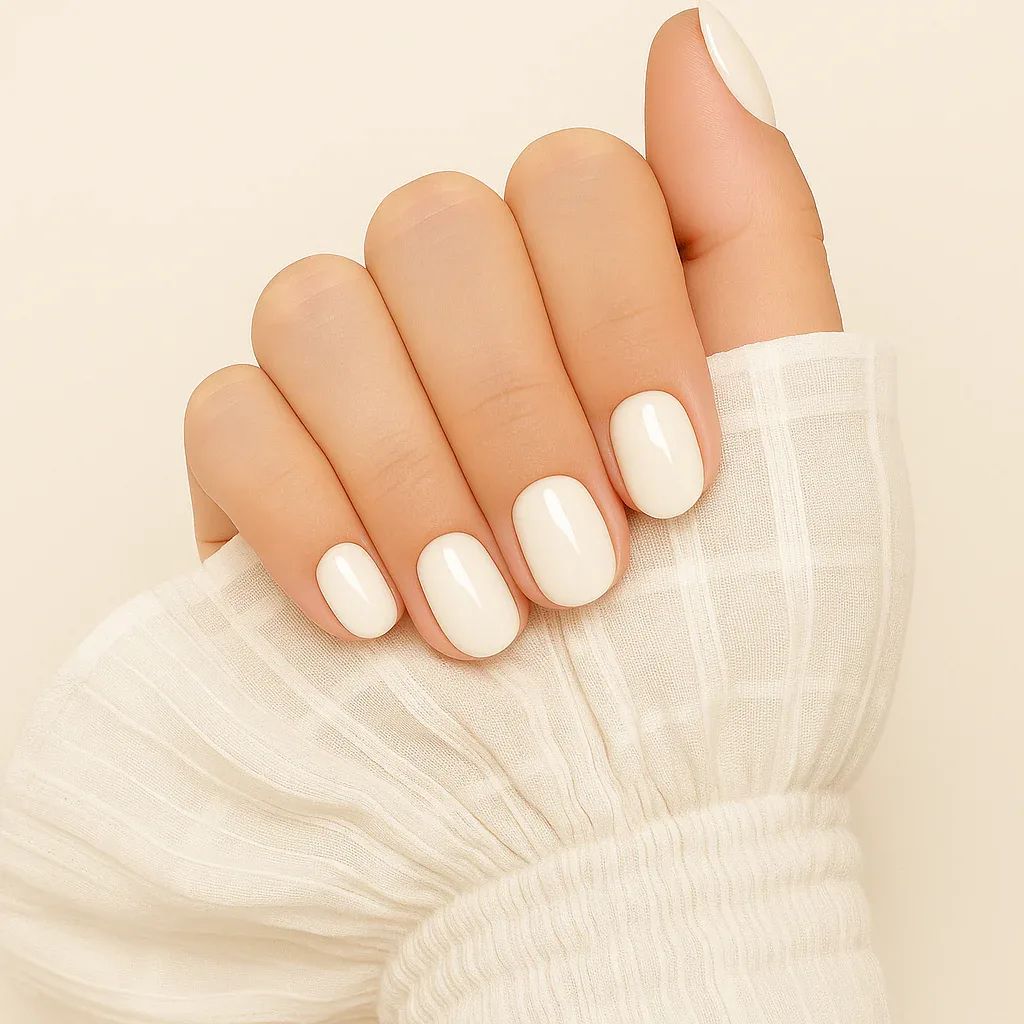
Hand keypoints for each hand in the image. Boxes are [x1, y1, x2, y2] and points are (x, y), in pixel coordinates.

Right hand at [183, 8, 839, 659]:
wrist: (619, 805)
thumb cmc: (726, 637)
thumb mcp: (793, 429)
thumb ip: (751, 232)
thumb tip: (693, 43)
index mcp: (590, 286)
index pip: (574, 183)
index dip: (621, 323)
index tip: (671, 482)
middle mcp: (463, 311)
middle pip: (435, 233)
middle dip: (511, 413)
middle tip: (578, 568)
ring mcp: (352, 382)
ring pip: (317, 310)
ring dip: (415, 476)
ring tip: (487, 621)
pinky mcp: (256, 469)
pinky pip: (225, 418)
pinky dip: (302, 513)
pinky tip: (373, 612)